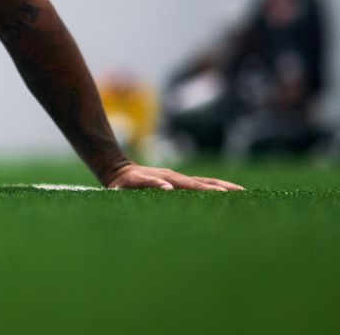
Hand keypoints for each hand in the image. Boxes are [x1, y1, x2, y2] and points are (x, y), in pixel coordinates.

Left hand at [103, 163, 243, 190]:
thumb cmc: (119, 184)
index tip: (220, 194)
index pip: (187, 185)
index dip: (203, 189)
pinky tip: (234, 195)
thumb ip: (144, 185)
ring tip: (245, 194)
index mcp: (163, 180)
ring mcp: (179, 179)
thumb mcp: (122, 187)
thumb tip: (166, 187)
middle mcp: (174, 177)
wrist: (119, 170)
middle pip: (201, 183)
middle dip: (220, 189)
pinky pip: (203, 185)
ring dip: (225, 188)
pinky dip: (219, 189)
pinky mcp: (182, 182)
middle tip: (241, 196)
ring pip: (206, 182)